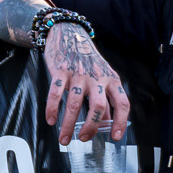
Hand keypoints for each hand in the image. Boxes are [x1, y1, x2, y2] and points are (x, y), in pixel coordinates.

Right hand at [42, 28, 129, 145]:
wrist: (70, 34)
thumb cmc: (88, 60)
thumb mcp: (103, 78)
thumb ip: (106, 99)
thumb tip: (107, 123)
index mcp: (112, 80)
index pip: (122, 103)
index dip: (120, 122)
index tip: (115, 137)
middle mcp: (97, 77)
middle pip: (98, 106)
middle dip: (91, 127)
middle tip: (83, 138)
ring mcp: (79, 73)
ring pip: (75, 103)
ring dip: (68, 124)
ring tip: (64, 138)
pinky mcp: (61, 70)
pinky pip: (56, 93)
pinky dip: (52, 109)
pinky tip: (51, 120)